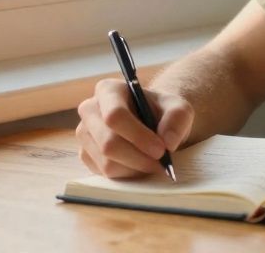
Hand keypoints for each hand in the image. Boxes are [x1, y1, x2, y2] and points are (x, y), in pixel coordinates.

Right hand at [76, 78, 193, 178]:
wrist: (153, 123)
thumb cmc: (162, 112)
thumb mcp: (179, 108)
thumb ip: (177, 119)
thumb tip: (167, 142)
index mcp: (108, 90)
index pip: (114, 116)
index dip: (138, 136)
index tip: (161, 149)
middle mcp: (89, 110)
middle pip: (108, 143)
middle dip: (138, 157)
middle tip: (162, 163)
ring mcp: (84, 134)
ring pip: (107, 163)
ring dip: (135, 168)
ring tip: (154, 162)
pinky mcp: (86, 155)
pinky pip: (105, 174)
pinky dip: (128, 174)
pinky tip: (140, 164)